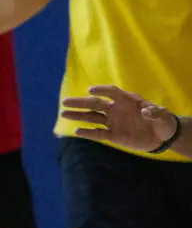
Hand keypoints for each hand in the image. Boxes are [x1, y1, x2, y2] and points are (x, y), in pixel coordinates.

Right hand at [61, 84, 181, 152]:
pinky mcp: (113, 135)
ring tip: (64, 114)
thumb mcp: (163, 116)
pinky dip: (88, 132)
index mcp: (128, 101)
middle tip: (65, 102)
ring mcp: (113, 122)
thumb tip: (147, 111)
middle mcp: (116, 110)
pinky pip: (98, 133)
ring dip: (78, 115)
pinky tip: (76, 131)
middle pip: (95, 104)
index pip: (112, 92)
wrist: (162, 137)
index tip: (90, 91)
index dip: (101, 91)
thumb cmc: (163, 122)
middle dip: (80, 102)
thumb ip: (155, 113)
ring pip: (92, 117)